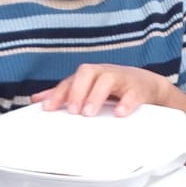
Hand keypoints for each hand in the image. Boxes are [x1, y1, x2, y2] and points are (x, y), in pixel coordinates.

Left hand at [32, 64, 171, 116]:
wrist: (148, 85)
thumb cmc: (114, 87)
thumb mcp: (88, 88)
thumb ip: (65, 93)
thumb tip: (37, 100)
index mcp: (90, 75)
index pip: (70, 80)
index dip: (58, 94)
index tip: (48, 109)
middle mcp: (104, 73)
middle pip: (87, 72)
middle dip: (77, 91)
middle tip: (73, 111)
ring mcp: (122, 79)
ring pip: (107, 79)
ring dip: (96, 96)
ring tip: (89, 113)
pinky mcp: (139, 88)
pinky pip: (133, 93)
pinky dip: (126, 103)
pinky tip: (119, 114)